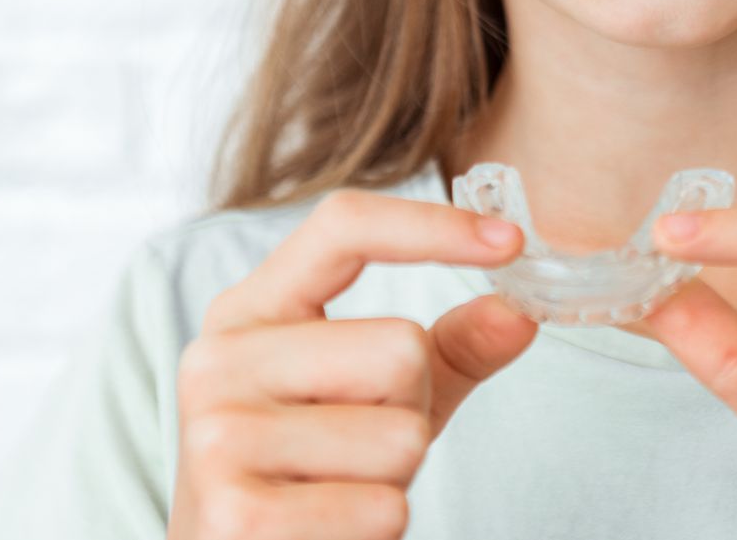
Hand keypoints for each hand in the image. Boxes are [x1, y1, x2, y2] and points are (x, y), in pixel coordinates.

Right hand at [167, 191, 535, 538]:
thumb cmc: (314, 474)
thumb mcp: (379, 396)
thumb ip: (450, 349)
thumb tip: (519, 313)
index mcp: (249, 311)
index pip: (343, 227)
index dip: (433, 226)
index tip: (512, 240)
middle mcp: (220, 360)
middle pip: (400, 347)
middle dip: (411, 409)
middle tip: (356, 449)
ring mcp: (217, 436)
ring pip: (402, 435)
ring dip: (396, 479)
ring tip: (338, 491)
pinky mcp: (238, 516)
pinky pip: (383, 508)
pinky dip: (378, 529)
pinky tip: (329, 533)